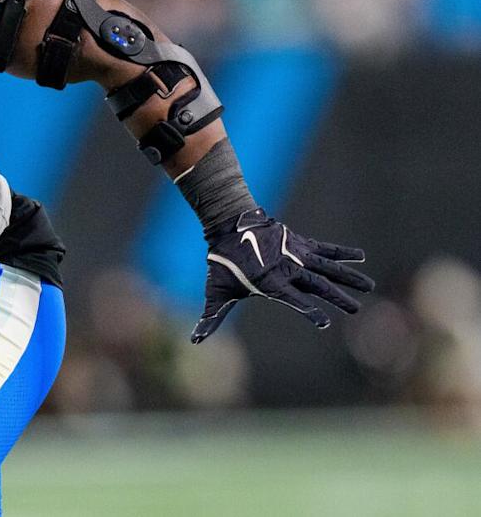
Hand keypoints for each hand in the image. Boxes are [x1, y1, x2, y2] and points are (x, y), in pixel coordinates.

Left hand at [191, 208, 373, 343]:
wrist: (229, 225)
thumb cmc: (223, 263)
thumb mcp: (217, 291)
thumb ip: (212, 317)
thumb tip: (195, 340)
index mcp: (269, 282)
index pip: (292, 299)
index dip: (307, 310)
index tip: (324, 322)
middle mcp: (286, 268)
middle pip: (316, 284)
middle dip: (336, 297)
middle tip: (356, 308)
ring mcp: (295, 254)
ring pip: (326, 267)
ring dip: (347, 277)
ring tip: (368, 286)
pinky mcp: (300, 243)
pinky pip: (325, 249)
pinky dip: (342, 253)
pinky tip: (361, 256)